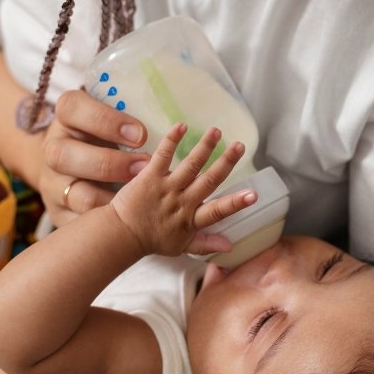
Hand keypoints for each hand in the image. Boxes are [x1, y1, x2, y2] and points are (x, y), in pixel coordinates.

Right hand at [39, 90, 149, 225]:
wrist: (70, 163)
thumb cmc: (102, 133)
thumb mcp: (109, 115)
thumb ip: (131, 117)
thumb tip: (177, 123)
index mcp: (67, 116)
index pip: (73, 108)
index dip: (108, 122)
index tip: (141, 135)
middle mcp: (55, 149)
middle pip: (65, 155)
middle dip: (110, 164)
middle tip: (144, 169)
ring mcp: (54, 184)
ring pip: (76, 195)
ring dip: (112, 200)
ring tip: (142, 200)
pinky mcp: (60, 212)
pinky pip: (80, 224)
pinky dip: (108, 227)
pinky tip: (133, 224)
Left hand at [110, 123, 256, 256]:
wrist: (121, 234)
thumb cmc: (152, 240)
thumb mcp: (181, 247)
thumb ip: (206, 244)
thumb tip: (230, 245)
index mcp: (191, 220)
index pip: (218, 211)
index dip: (236, 203)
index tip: (253, 195)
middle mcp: (182, 202)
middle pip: (208, 181)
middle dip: (226, 163)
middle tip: (240, 146)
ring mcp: (166, 188)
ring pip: (190, 165)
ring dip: (205, 147)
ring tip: (216, 131)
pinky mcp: (149, 176)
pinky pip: (162, 156)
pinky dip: (172, 140)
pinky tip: (182, 126)